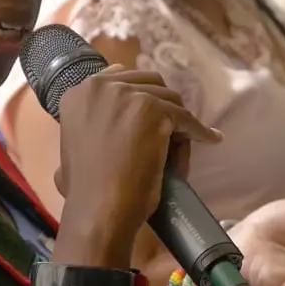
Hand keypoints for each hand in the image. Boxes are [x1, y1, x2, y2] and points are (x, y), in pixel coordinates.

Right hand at [54, 65, 222, 257]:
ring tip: (184, 138)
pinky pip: (187, 119)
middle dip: (161, 103)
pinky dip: (200, 131)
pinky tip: (210, 139)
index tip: (150, 109)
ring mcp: (128, 96)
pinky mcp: (154, 112)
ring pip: (170, 98)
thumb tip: (110, 117)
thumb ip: (92, 120)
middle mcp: (101, 86)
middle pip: (148, 82)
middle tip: (170, 126)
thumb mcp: (74, 142)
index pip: (120, 77)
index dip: (138, 94)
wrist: (98, 208)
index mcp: (80, 92)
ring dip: (178, 118)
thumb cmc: (86, 187)